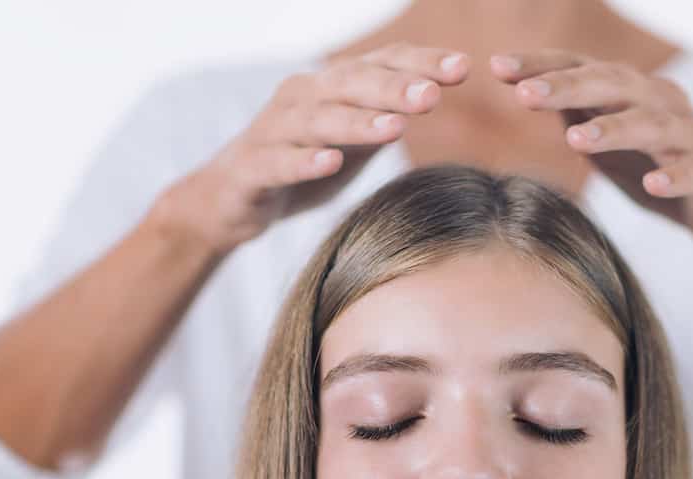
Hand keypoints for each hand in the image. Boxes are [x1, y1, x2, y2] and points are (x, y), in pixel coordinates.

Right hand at [166, 42, 468, 254]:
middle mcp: (300, 98)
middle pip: (351, 84)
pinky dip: (303, 161)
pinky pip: (277, 162)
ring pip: (318, 121)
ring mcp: (272, 131)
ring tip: (395, 128)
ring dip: (357, 122)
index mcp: (329, 87)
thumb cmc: (298, 163)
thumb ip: (384, 115)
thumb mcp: (350, 139)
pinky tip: (330, 162)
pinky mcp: (250, 168)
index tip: (463, 68)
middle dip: (395, 88)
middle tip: (435, 95)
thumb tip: (435, 90)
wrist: (229, 200)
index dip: (420, 63)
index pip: (379, 64)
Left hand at [490, 49, 692, 272]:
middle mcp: (662, 103)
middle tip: (524, 96)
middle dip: (567, 88)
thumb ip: (575, 115)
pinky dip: (675, 175)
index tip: (497, 67)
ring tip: (577, 140)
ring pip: (652, 124)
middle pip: (613, 85)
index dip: (542, 66)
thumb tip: (526, 89)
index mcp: (633, 94)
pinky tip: (653, 186)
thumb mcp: (610, 143)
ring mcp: (691, 137)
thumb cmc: (660, 169)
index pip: (582, 69)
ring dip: (614, 129)